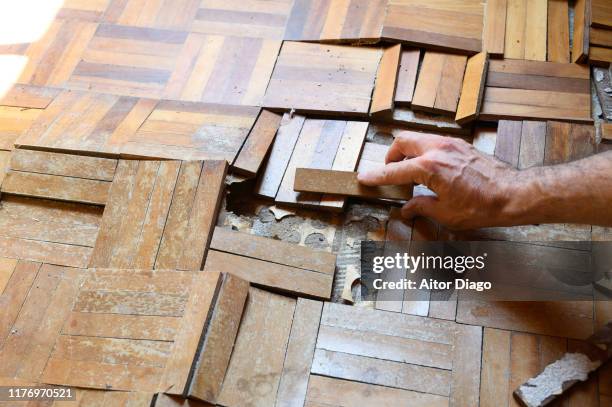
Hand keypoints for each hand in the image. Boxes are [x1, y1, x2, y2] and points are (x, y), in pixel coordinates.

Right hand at [357, 131, 520, 229]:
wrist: (512, 195)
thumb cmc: (481, 206)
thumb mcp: (445, 213)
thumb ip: (420, 207)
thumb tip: (406, 209)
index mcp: (429, 167)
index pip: (394, 171)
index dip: (376, 176)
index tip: (364, 178)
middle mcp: (437, 149)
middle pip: (402, 141)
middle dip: (391, 156)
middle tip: (390, 172)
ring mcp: (450, 144)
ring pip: (418, 138)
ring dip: (408, 152)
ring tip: (409, 172)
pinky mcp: (461, 145)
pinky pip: (433, 141)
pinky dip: (424, 151)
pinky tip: (429, 169)